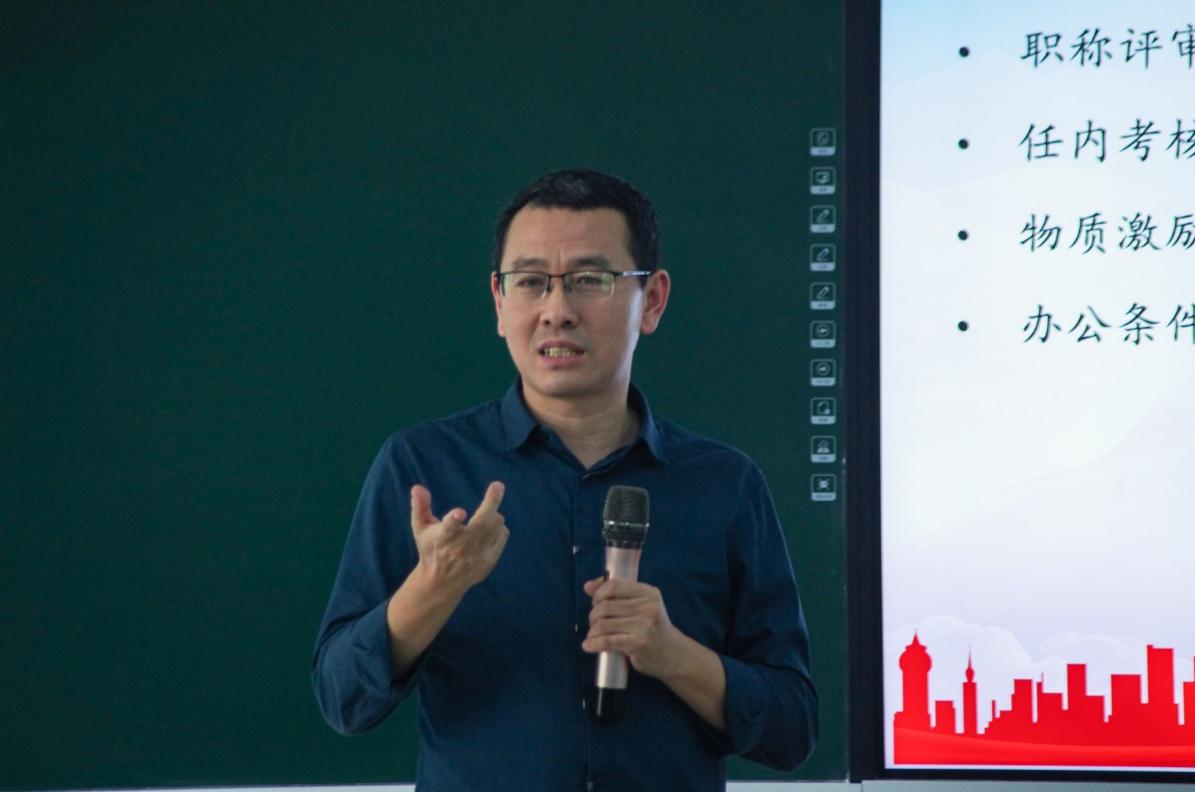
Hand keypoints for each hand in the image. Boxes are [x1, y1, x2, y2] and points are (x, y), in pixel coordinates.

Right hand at [410, 481, 508, 597]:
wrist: (441, 583)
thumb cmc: (430, 548)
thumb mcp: (420, 528)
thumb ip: (420, 506)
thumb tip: (417, 487)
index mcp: (443, 538)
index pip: (448, 528)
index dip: (453, 520)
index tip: (460, 512)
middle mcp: (461, 548)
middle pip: (481, 524)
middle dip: (491, 502)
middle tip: (498, 485)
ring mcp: (477, 556)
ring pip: (495, 525)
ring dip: (493, 514)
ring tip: (486, 515)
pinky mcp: (489, 561)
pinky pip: (502, 535)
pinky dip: (499, 527)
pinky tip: (489, 530)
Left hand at [581, 576, 683, 679]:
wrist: (674, 655)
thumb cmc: (654, 629)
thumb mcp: (642, 606)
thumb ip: (617, 594)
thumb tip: (588, 586)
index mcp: (649, 593)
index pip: (614, 585)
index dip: (598, 593)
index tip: (596, 603)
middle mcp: (648, 607)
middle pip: (605, 606)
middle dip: (593, 615)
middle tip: (595, 623)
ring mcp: (644, 625)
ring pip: (603, 624)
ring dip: (592, 631)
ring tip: (593, 636)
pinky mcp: (638, 643)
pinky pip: (607, 641)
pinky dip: (593, 643)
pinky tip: (589, 646)